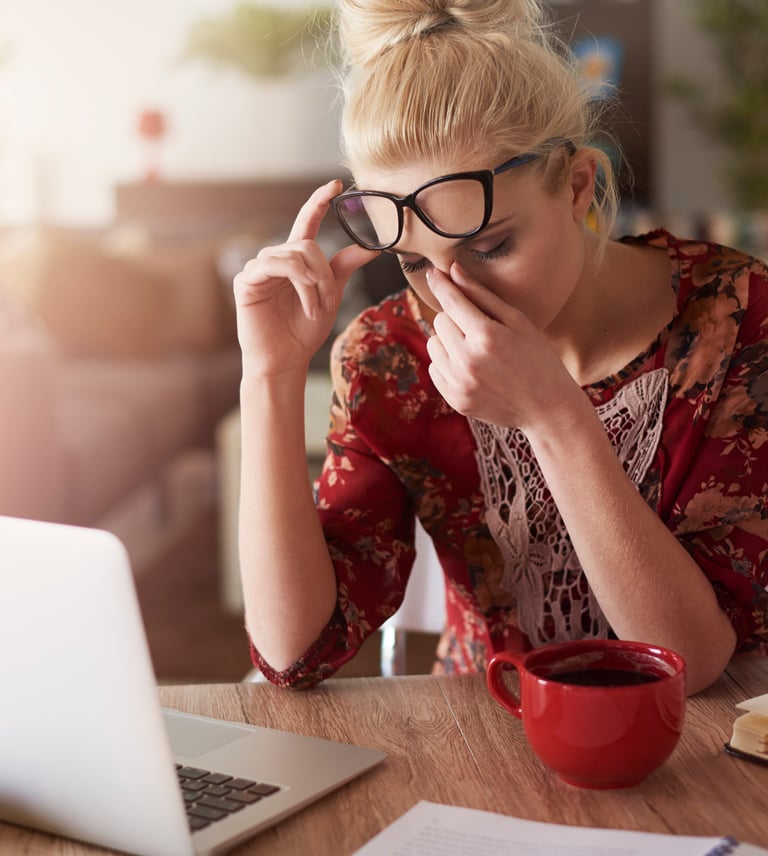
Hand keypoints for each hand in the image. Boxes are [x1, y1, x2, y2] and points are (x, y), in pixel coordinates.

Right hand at [233, 179, 377, 377]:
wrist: (285, 360)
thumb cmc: (303, 332)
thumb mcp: (330, 296)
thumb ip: (343, 269)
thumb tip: (370, 247)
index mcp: (296, 261)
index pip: (307, 222)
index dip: (319, 202)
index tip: (335, 184)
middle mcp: (276, 259)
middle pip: (308, 245)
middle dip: (325, 274)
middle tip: (329, 302)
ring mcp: (259, 268)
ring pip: (295, 254)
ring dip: (314, 283)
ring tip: (316, 308)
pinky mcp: (246, 280)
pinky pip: (276, 265)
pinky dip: (299, 284)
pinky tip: (305, 305)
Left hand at [425, 263, 576, 429]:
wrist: (547, 408)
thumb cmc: (538, 358)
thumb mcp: (517, 321)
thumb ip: (482, 295)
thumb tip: (453, 270)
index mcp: (486, 335)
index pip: (451, 301)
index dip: (441, 284)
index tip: (433, 273)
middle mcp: (468, 360)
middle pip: (440, 321)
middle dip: (455, 319)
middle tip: (479, 329)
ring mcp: (459, 382)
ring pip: (433, 344)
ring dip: (448, 341)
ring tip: (475, 350)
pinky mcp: (455, 399)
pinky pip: (434, 368)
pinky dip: (447, 363)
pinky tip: (472, 368)